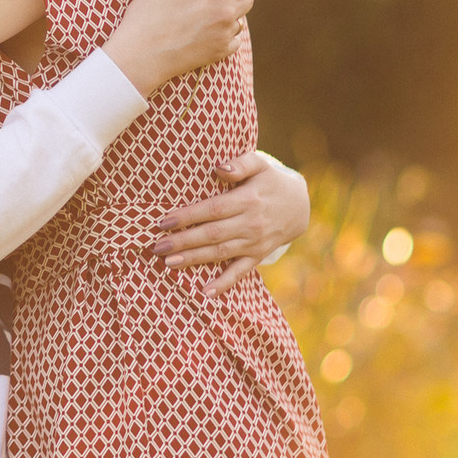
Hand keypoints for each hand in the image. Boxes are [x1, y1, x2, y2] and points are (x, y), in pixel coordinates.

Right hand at [103, 0, 257, 96]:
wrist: (139, 54)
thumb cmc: (148, 14)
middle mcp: (226, 11)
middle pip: (249, 0)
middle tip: (210, 2)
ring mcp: (225, 34)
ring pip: (240, 21)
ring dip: (227, 19)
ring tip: (200, 22)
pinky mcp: (221, 52)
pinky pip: (234, 40)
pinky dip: (222, 38)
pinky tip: (201, 37)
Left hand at [150, 151, 311, 293]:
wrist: (299, 206)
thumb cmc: (270, 181)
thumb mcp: (260, 164)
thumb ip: (240, 164)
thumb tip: (219, 168)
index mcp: (247, 200)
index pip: (213, 210)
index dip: (187, 216)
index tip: (163, 221)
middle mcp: (250, 224)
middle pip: (212, 234)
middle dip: (183, 242)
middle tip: (158, 247)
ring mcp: (254, 242)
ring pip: (221, 253)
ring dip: (194, 260)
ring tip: (169, 264)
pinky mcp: (258, 255)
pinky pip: (240, 271)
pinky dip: (224, 283)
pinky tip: (205, 293)